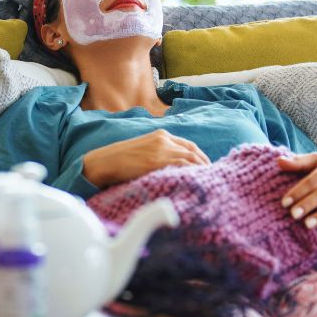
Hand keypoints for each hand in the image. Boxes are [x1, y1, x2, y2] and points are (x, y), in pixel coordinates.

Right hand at [83, 129, 210, 187]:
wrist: (103, 162)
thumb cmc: (120, 161)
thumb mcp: (142, 151)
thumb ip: (157, 154)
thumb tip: (171, 168)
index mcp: (160, 135)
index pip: (189, 145)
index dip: (200, 156)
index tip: (206, 168)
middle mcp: (164, 139)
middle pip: (194, 151)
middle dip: (205, 164)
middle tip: (213, 177)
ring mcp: (161, 150)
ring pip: (191, 159)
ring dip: (202, 170)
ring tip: (209, 181)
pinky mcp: (157, 161)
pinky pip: (182, 166)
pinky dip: (193, 173)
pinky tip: (198, 181)